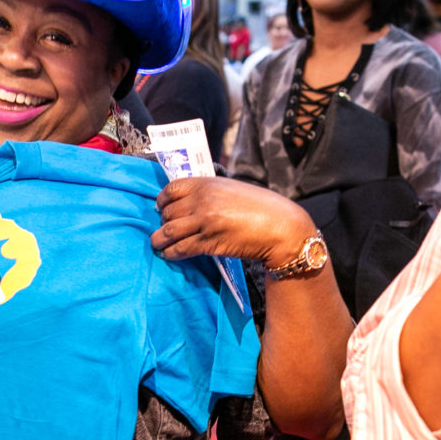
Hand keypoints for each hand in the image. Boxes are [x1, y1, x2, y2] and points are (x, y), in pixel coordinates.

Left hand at [151, 177, 316, 268]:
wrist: (281, 228)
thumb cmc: (261, 208)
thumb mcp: (231, 189)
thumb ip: (209, 193)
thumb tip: (188, 202)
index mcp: (208, 184)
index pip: (172, 189)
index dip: (162, 200)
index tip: (161, 208)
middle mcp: (203, 201)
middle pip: (168, 212)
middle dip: (164, 222)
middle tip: (167, 229)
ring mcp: (204, 222)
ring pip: (168, 232)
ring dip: (159, 240)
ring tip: (158, 244)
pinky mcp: (209, 242)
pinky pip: (180, 248)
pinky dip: (171, 253)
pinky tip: (168, 255)